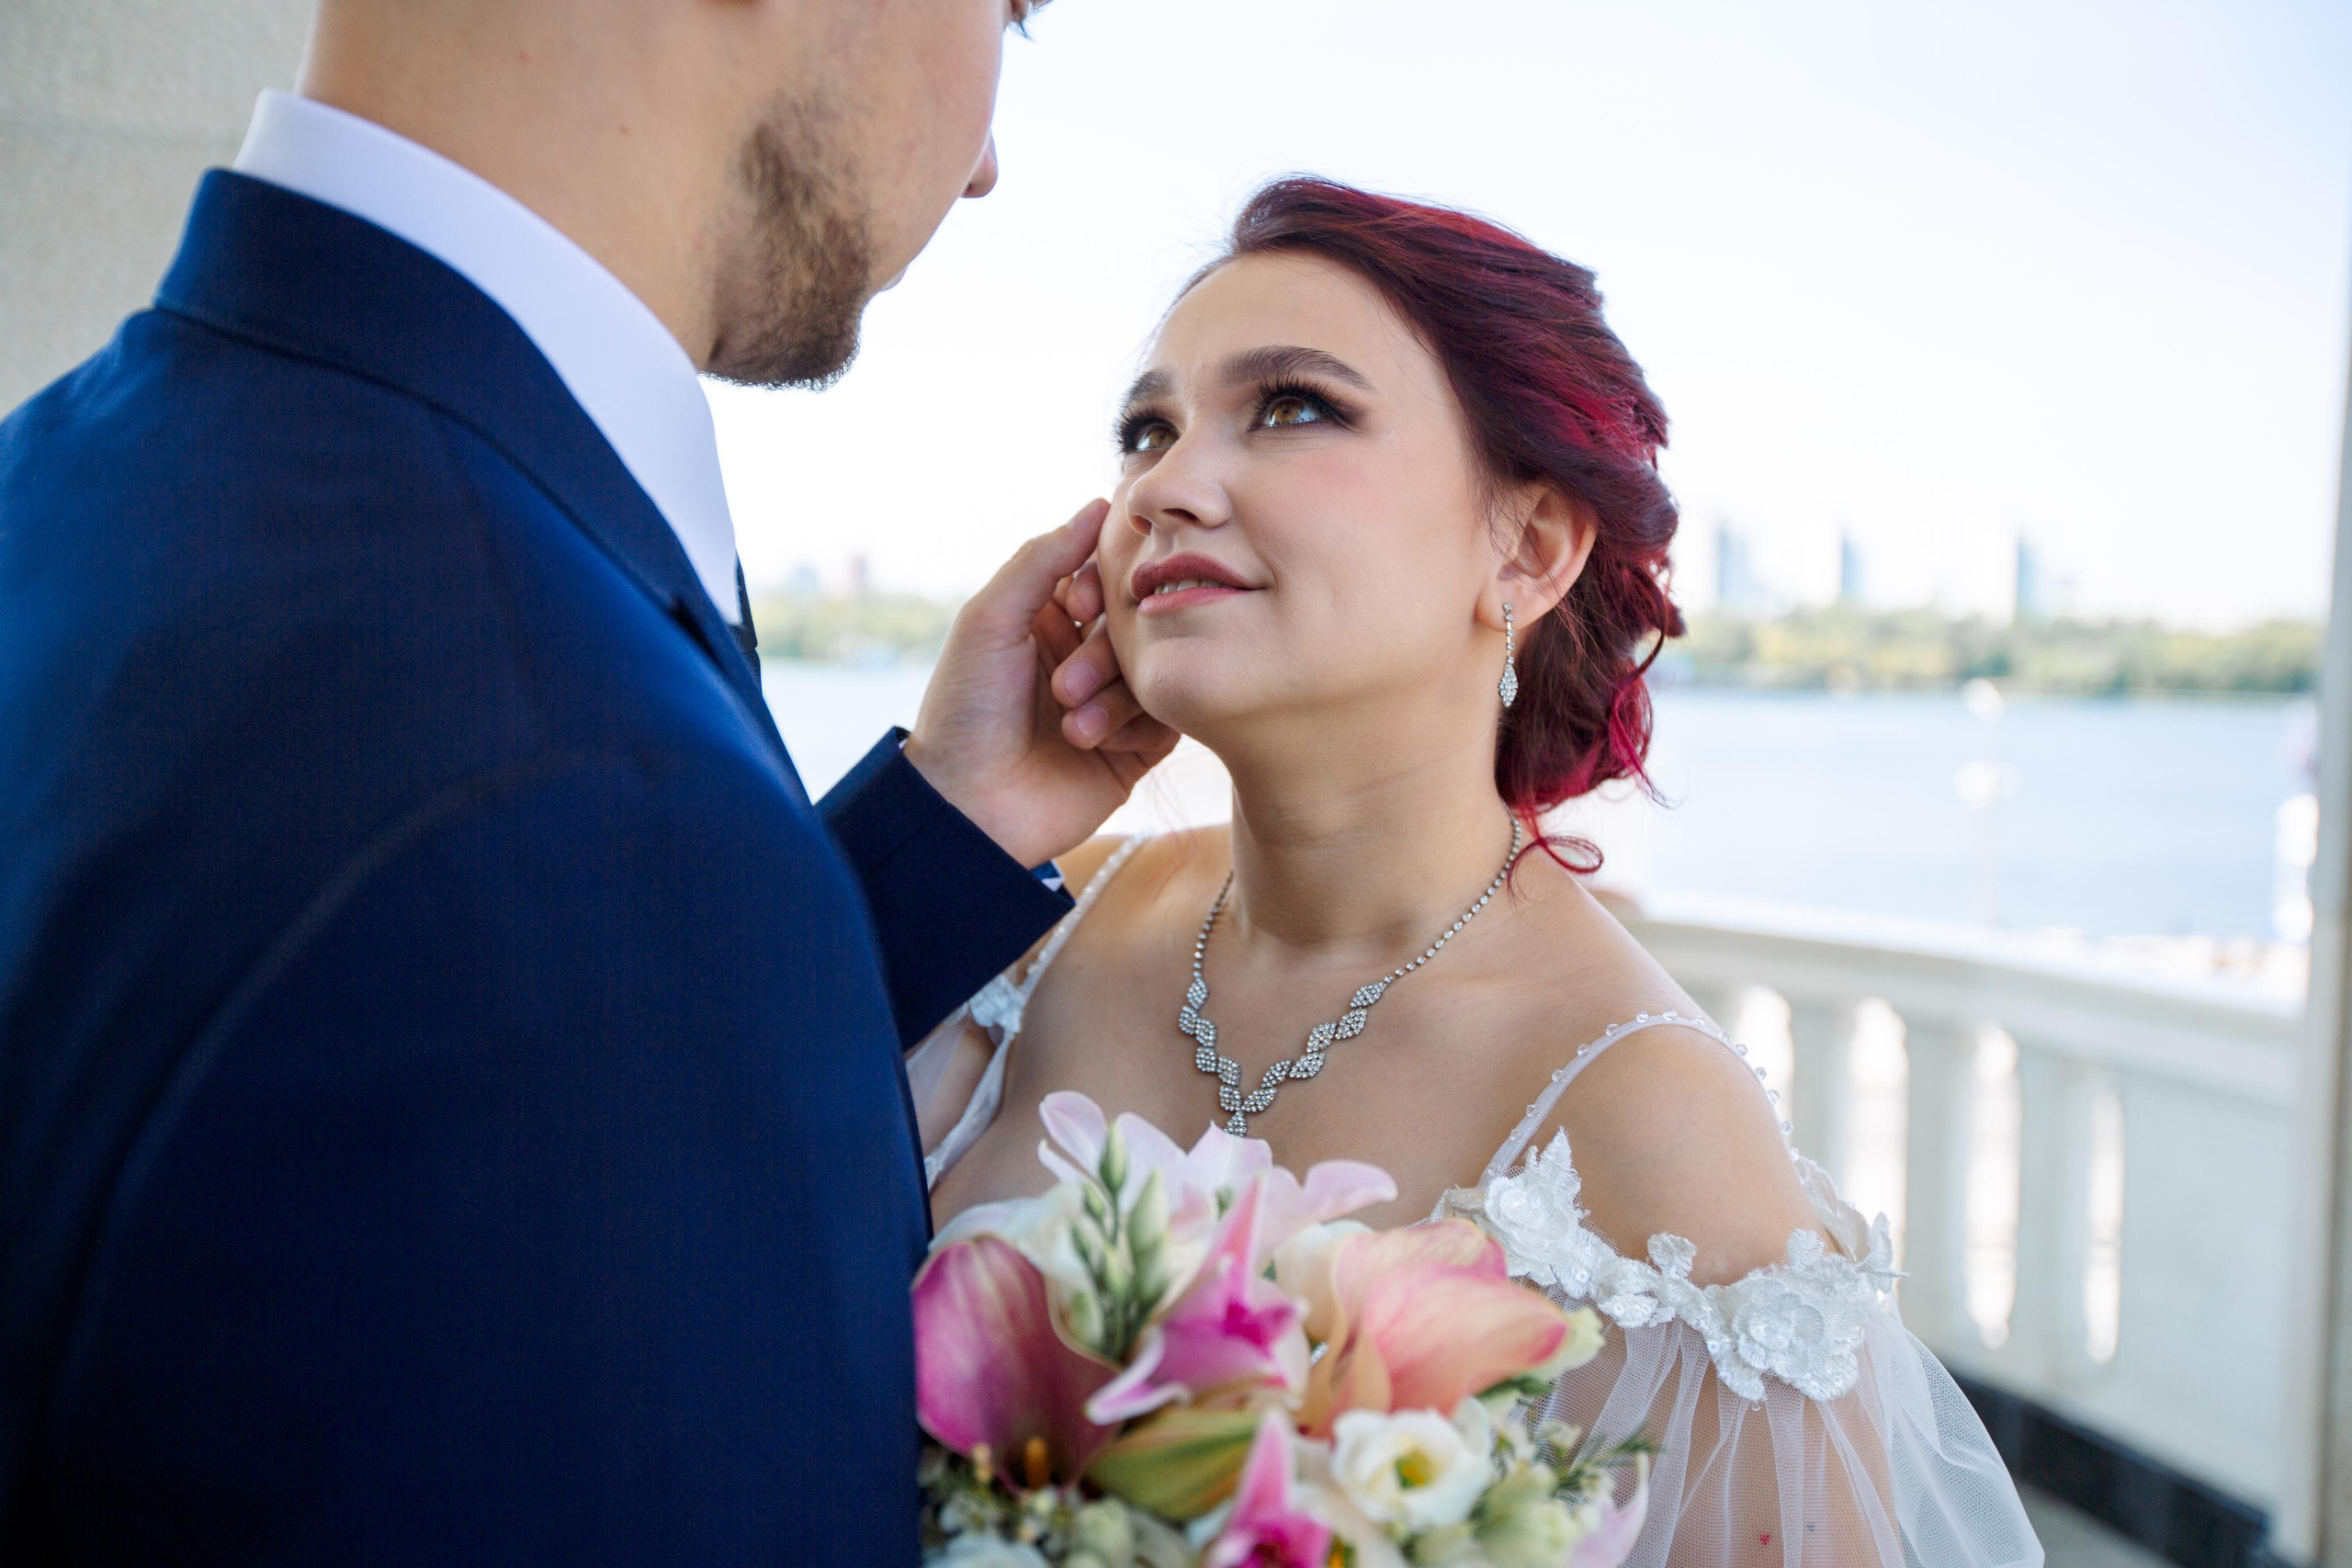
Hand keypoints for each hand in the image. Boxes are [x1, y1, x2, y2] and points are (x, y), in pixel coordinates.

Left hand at [904, 500, 1179, 867]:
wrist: (968, 810)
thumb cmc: (966, 711)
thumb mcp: (990, 620)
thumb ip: (1042, 558)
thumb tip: (1100, 504)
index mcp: (1046, 616)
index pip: (1104, 572)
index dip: (1104, 581)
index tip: (1078, 606)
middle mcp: (1084, 652)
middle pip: (1136, 619)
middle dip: (1105, 649)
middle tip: (1065, 683)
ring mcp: (1113, 700)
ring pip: (1155, 667)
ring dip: (1116, 692)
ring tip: (1072, 723)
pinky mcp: (1135, 748)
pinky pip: (1168, 717)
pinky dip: (1136, 724)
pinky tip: (1096, 742)